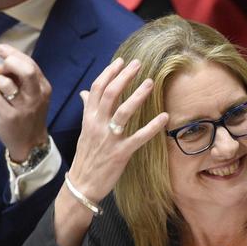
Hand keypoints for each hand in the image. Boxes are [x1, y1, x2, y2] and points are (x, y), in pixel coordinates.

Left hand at [0, 44, 50, 161]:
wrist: (31, 143)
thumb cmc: (30, 115)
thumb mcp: (35, 95)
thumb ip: (24, 78)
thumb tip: (6, 60)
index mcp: (43, 87)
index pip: (31, 64)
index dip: (14, 54)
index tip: (1, 49)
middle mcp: (36, 96)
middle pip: (25, 70)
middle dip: (8, 63)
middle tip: (0, 69)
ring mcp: (24, 107)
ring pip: (4, 82)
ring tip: (0, 91)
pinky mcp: (10, 116)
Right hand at [65, 58, 168, 206]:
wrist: (82, 184)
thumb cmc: (87, 156)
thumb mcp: (84, 131)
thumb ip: (88, 110)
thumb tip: (85, 92)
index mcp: (89, 118)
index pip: (97, 89)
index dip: (109, 73)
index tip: (122, 61)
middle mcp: (97, 125)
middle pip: (110, 95)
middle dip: (124, 77)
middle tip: (139, 64)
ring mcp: (109, 139)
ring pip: (123, 112)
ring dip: (137, 96)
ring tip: (150, 82)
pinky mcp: (121, 153)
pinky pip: (138, 137)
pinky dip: (152, 127)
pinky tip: (164, 117)